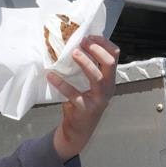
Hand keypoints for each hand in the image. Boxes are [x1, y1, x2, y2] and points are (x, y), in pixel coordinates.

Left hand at [47, 35, 118, 160]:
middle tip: (82, 41)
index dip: (103, 42)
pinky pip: (73, 94)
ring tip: (74, 53)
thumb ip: (87, 68)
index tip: (88, 35)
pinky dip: (61, 83)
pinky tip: (51, 75)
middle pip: (110, 63)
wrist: (78, 132)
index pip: (115, 55)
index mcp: (110, 78)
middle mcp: (108, 88)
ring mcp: (98, 99)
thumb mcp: (89, 85)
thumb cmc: (82, 102)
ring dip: (85, 63)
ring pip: (96, 77)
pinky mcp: (85, 109)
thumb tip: (73, 43)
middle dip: (97, 49)